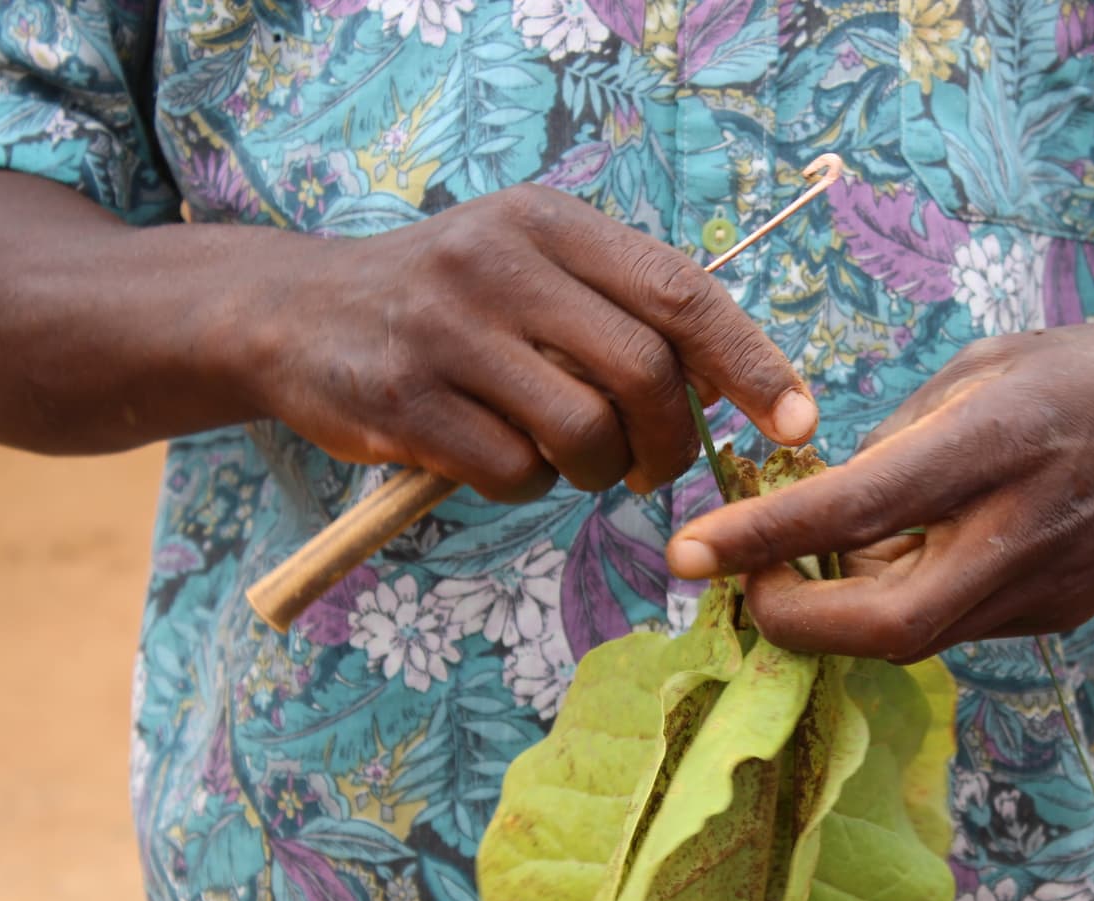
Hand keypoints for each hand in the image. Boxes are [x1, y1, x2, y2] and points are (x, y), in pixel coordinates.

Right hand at [238, 186, 815, 500]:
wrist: (294, 314)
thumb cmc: (450, 306)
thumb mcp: (533, 268)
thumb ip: (623, 308)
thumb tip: (739, 384)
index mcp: (550, 223)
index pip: (682, 291)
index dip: (752, 364)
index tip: (799, 421)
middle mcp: (499, 263)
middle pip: (643, 372)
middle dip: (670, 441)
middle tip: (654, 468)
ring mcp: (447, 331)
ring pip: (582, 433)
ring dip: (595, 471)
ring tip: (568, 461)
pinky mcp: (402, 399)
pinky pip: (511, 472)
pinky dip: (524, 485)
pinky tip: (495, 459)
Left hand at [664, 320, 1093, 660]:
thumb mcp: (993, 365)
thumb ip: (904, 434)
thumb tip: (823, 494)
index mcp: (1004, 442)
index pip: (858, 509)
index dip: (762, 541)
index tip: (686, 553)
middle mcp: (1025, 531)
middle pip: (882, 629)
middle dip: (790, 621)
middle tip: (741, 584)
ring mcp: (1048, 589)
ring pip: (912, 638)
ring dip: (841, 613)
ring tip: (811, 561)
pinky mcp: (1058, 615)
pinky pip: (953, 624)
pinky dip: (900, 602)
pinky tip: (892, 560)